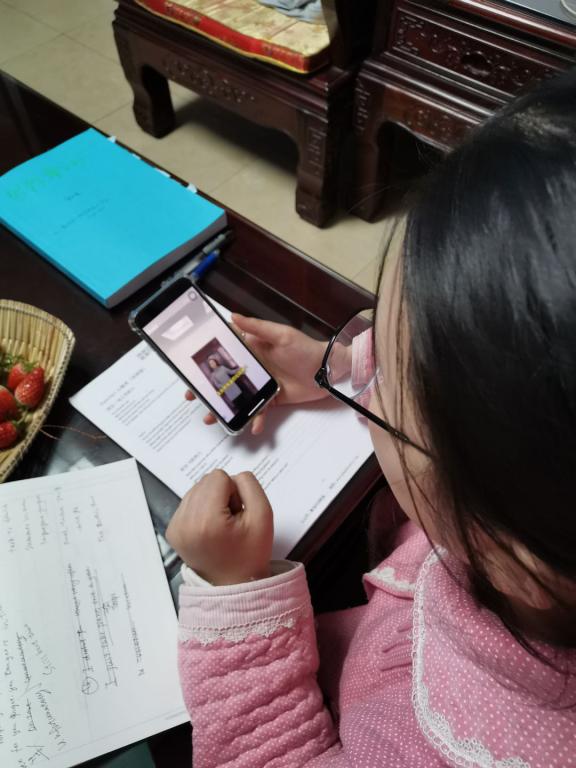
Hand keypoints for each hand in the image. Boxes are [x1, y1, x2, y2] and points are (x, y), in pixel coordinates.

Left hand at [166, 469, 273, 584]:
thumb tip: (231, 478)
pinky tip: (210, 529)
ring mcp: (174, 526)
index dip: (235, 491)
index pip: (219, 477)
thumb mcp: (264, 515)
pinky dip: (200, 510)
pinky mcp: (171, 531)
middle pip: (205, 481)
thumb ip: (249, 485)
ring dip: (211, 501)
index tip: (238, 514)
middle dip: (222, 495)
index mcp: (206, 519)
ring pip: (196, 489)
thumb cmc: (251, 553)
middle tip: (231, 520)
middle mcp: (184, 521)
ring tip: (221, 525)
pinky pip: (188, 503)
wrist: (233, 585)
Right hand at [186, 314, 328, 433]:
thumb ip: (257, 328)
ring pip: (239, 398)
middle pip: (226, 379)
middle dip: (208, 389)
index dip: (208, 360)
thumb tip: (233, 316)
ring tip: (211, 418)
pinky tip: (252, 427)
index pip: (226, 353)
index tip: (191, 368)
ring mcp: (263, 385)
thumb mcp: (281, 335)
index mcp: (253, 349)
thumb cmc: (306, 348)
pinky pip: (260, 411)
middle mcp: (255, 368)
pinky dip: (256, 420)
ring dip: (225, 408)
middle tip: (192, 397)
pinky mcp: (273, 400)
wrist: (329, 372)